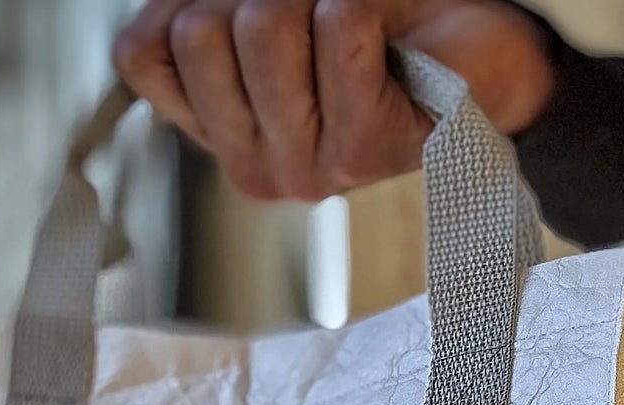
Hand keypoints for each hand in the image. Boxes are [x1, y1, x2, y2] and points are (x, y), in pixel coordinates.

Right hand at [112, 0, 553, 200]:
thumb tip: (180, 0)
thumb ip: (200, 9)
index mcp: (218, 136)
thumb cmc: (373, 29)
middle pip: (202, 31)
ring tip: (350, 23)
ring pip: (263, 26)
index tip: (245, 8)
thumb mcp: (261, 18)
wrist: (479, 62)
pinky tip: (383, 33)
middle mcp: (253, 169)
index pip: (143, 54)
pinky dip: (363, 0)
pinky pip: (338, 26)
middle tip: (311, 14)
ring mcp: (307, 168)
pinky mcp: (365, 148)